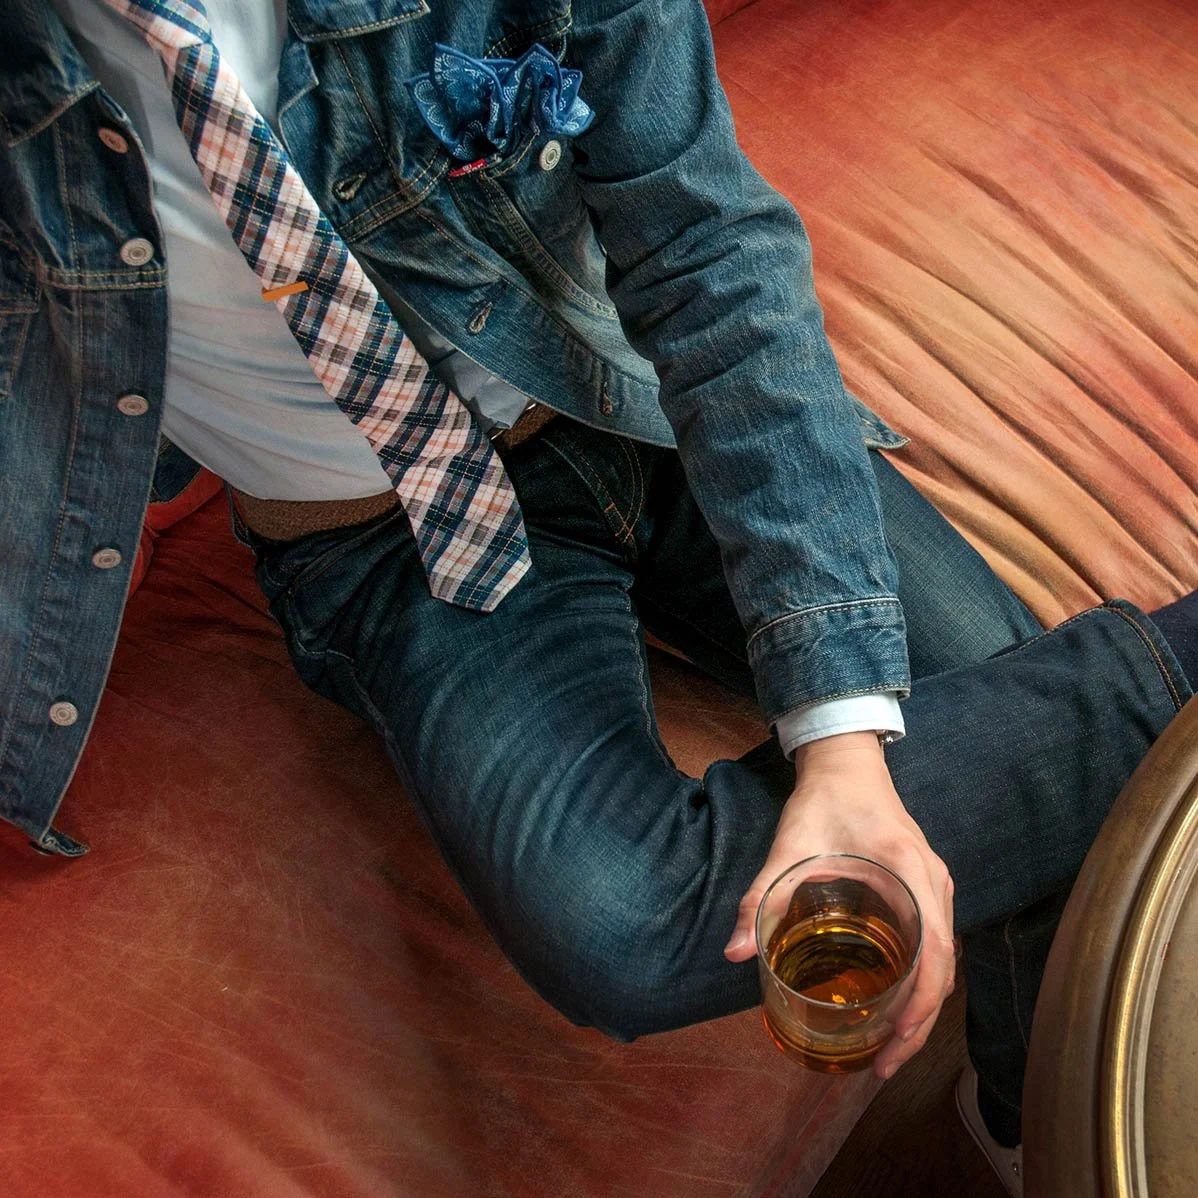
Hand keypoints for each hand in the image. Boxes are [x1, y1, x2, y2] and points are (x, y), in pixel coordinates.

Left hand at [723, 731, 955, 1080]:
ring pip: (944, 961)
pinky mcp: (926, 888)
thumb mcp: (789, 846)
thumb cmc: (822, 800)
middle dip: (918, 1022)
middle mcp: (933, 882)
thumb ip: (760, 897)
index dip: (920, 1003)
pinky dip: (922, 982)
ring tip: (888, 1047)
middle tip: (882, 1064)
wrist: (846, 762)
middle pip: (944, 967)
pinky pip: (936, 945)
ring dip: (922, 1007)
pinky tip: (893, 1005)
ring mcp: (935, 886)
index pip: (934, 950)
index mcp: (909, 870)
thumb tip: (735, 951)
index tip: (894, 1040)